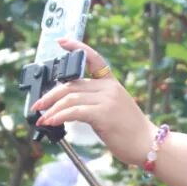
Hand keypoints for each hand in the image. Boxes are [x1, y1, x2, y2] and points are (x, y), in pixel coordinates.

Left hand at [30, 38, 153, 166]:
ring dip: (52, 109)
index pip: (94, 59)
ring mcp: (107, 99)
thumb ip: (95, 102)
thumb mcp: (113, 109)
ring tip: (42, 118)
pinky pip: (74, 111)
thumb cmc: (130, 131)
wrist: (148, 144)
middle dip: (50, 95)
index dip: (77, 47)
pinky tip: (52, 122)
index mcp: (112, 84)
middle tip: (38, 105)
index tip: (62, 41)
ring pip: (70, 98)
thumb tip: (68, 106)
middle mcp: (109, 88)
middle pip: (72, 84)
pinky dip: (59, 116)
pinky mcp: (104, 114)